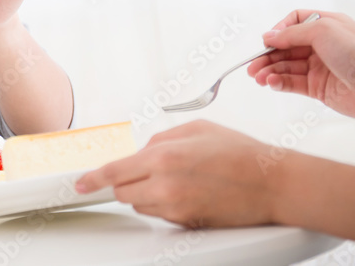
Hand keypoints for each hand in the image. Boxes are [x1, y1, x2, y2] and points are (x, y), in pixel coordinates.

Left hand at [74, 121, 278, 227]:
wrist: (275, 184)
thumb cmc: (241, 153)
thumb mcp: (196, 129)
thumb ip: (161, 138)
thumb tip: (142, 151)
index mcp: (164, 157)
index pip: (114, 172)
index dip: (92, 179)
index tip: (80, 185)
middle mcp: (165, 186)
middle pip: (123, 191)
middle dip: (129, 181)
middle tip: (152, 170)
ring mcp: (177, 209)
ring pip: (141, 205)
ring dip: (148, 193)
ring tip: (179, 180)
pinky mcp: (189, 224)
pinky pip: (162, 215)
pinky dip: (166, 205)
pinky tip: (191, 192)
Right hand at [247, 10, 354, 126]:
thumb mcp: (322, 31)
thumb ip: (292, 33)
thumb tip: (270, 37)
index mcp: (326, 26)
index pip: (295, 22)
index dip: (279, 30)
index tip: (268, 40)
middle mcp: (322, 45)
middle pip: (286, 47)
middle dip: (268, 56)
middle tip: (252, 65)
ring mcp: (320, 67)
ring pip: (287, 67)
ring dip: (270, 71)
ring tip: (257, 77)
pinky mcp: (318, 88)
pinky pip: (293, 83)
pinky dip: (279, 82)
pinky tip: (271, 83)